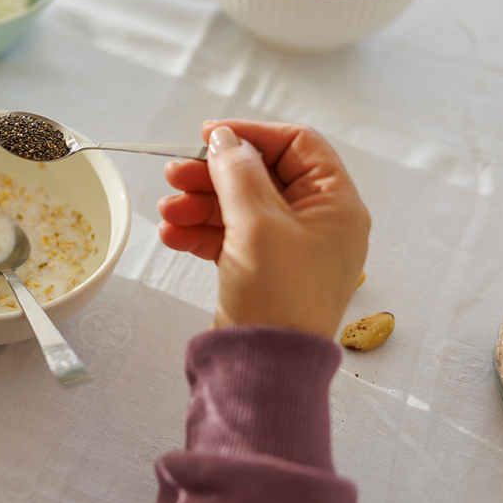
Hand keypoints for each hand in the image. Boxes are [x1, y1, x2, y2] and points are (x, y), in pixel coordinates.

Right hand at [157, 120, 369, 340]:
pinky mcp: (262, 269)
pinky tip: (173, 235)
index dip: (252, 135)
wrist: (266, 367)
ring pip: (239, 206)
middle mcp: (317, 222)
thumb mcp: (257, 223)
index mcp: (335, 204)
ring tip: (167, 211)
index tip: (209, 135)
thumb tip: (224, 139)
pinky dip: (201, 232)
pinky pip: (230, 236)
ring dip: (199, 203)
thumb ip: (237, 172)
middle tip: (174, 174)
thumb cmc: (279, 296)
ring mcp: (288, 247)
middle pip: (260, 175)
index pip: (297, 145)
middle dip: (213, 175)